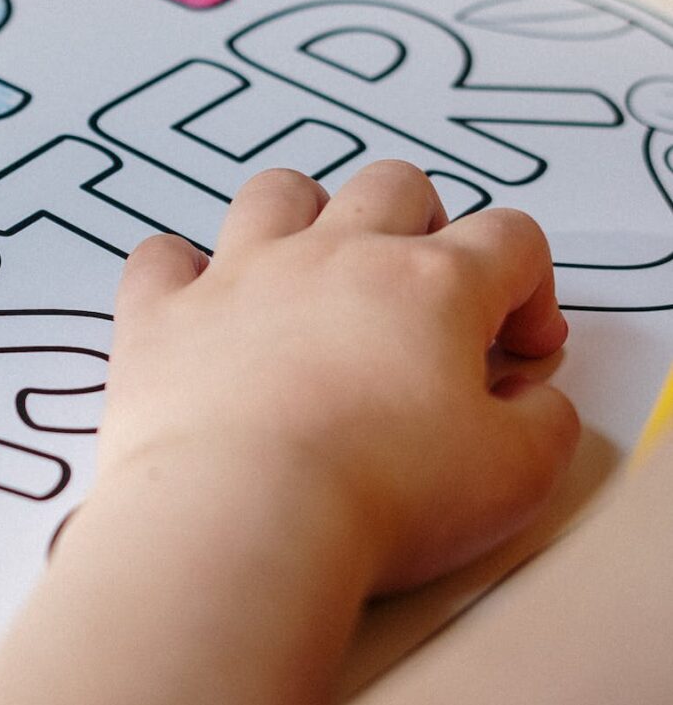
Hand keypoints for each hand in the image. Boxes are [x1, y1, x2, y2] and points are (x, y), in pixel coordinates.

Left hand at [97, 163, 579, 594]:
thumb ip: (544, 423)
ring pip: (279, 192)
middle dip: (423, 227)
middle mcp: (335, 258)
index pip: (508, 239)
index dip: (529, 287)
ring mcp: (241, 277)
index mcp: (432, 285)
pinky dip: (179, 273)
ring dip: (305, 218)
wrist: (242, 518)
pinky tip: (199, 309)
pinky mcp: (162, 317)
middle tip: (424, 301)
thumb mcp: (515, 474)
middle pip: (393, 186)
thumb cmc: (379, 496)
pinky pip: (161, 257)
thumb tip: (530, 401)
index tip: (520, 349)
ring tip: (316, 278)